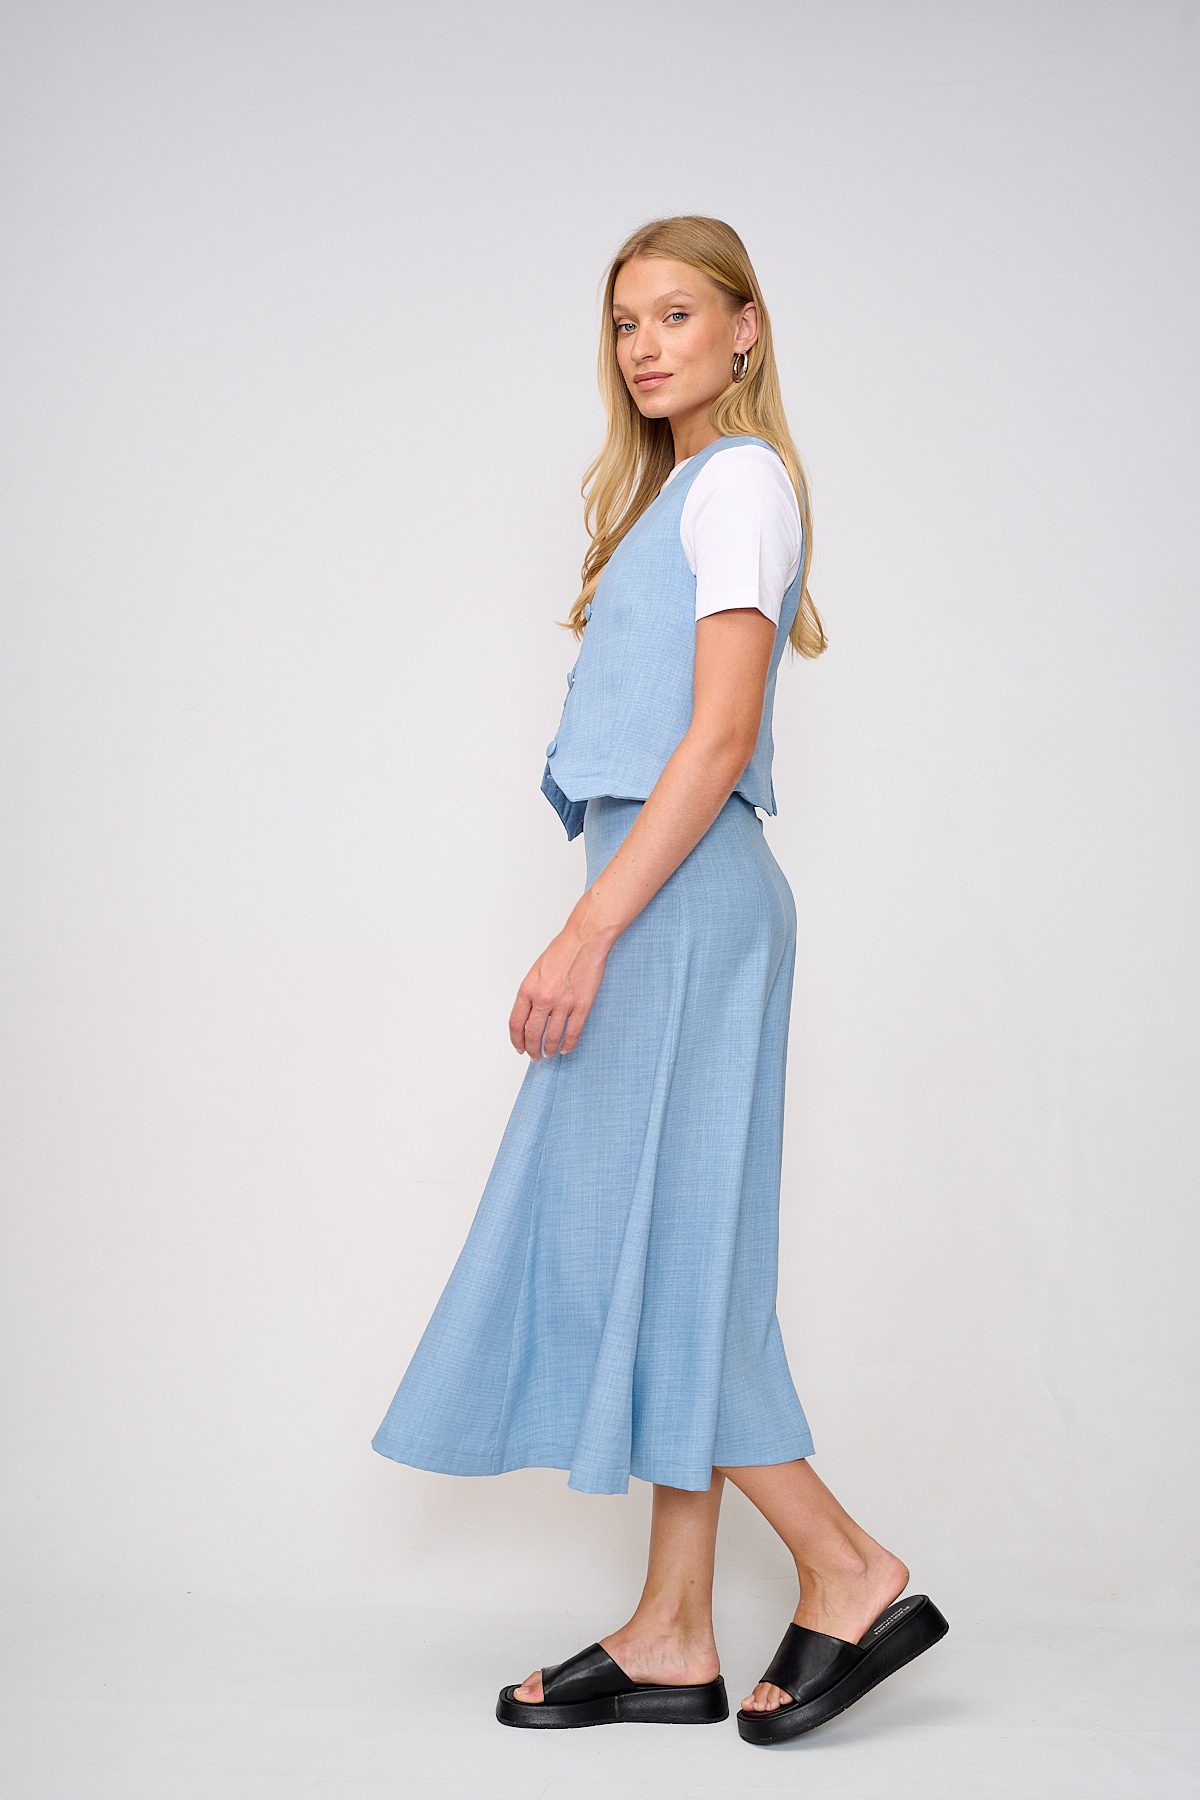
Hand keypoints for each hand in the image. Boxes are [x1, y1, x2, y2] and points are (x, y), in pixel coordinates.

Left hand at [509, 920, 611, 1059]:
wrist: (584, 941)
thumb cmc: (561, 951)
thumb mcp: (535, 972)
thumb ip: (530, 994)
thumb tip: (529, 1016)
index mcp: (528, 989)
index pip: (516, 1023)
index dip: (516, 1040)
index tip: (519, 1047)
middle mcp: (543, 999)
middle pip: (532, 1034)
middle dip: (532, 1049)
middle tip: (534, 1055)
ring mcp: (563, 1004)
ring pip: (552, 1037)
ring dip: (549, 1049)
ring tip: (548, 1053)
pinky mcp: (581, 1006)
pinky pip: (573, 1033)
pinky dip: (568, 1045)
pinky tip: (565, 1048)